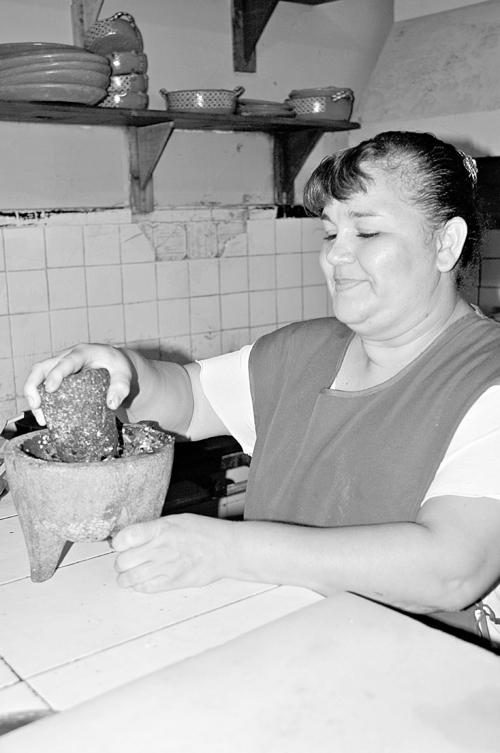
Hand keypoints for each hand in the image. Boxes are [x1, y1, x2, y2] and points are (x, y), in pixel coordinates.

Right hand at [23, 343, 132, 424]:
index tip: (50, 389)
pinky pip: (42, 386)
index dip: (56, 374)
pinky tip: (46, 416)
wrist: (116, 364)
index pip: (67, 361)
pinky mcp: (58, 378)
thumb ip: (121, 387)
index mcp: (83, 352)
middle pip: (41, 367)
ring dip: (33, 396)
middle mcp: (67, 357)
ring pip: (38, 377)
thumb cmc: (118, 366)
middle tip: (36, 405)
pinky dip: (41, 401)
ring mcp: (60, 367)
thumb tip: (112, 404)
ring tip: (41, 417)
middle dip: (33, 385)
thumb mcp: (124, 374)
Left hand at [112, 513, 233, 592]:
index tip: (120, 544)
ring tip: (130, 573)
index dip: (118, 542)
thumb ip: (152, 529)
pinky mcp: (172, 582)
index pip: (125, 538)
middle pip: (123, 561)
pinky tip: (143, 580)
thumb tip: (129, 538)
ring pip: (129, 578)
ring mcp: (166, 567)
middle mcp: (161, 548)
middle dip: (121, 561)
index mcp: (161, 529)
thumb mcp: (176, 520)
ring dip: (125, 577)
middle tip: (127, 560)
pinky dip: (139, 586)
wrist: (226, 549)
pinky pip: (145, 588)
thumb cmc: (203, 532)